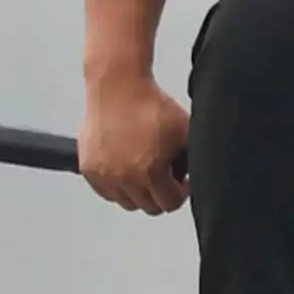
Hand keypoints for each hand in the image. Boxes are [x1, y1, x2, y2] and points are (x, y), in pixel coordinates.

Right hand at [82, 74, 191, 213]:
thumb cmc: (151, 105)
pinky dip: (117, 186)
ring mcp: (103, 174)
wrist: (118, 86)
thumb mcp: (186, 131)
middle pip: (148, 206)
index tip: (182, 181)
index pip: (170, 204)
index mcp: (150, 172)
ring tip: (146, 171)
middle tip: (167, 177)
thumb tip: (204, 172)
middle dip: (161, 194)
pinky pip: (106, 191)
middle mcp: (124, 178)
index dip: (181, 193)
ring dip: (138, 192)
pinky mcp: (89, 167)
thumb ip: (196, 156)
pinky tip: (127, 169)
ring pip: (126, 201)